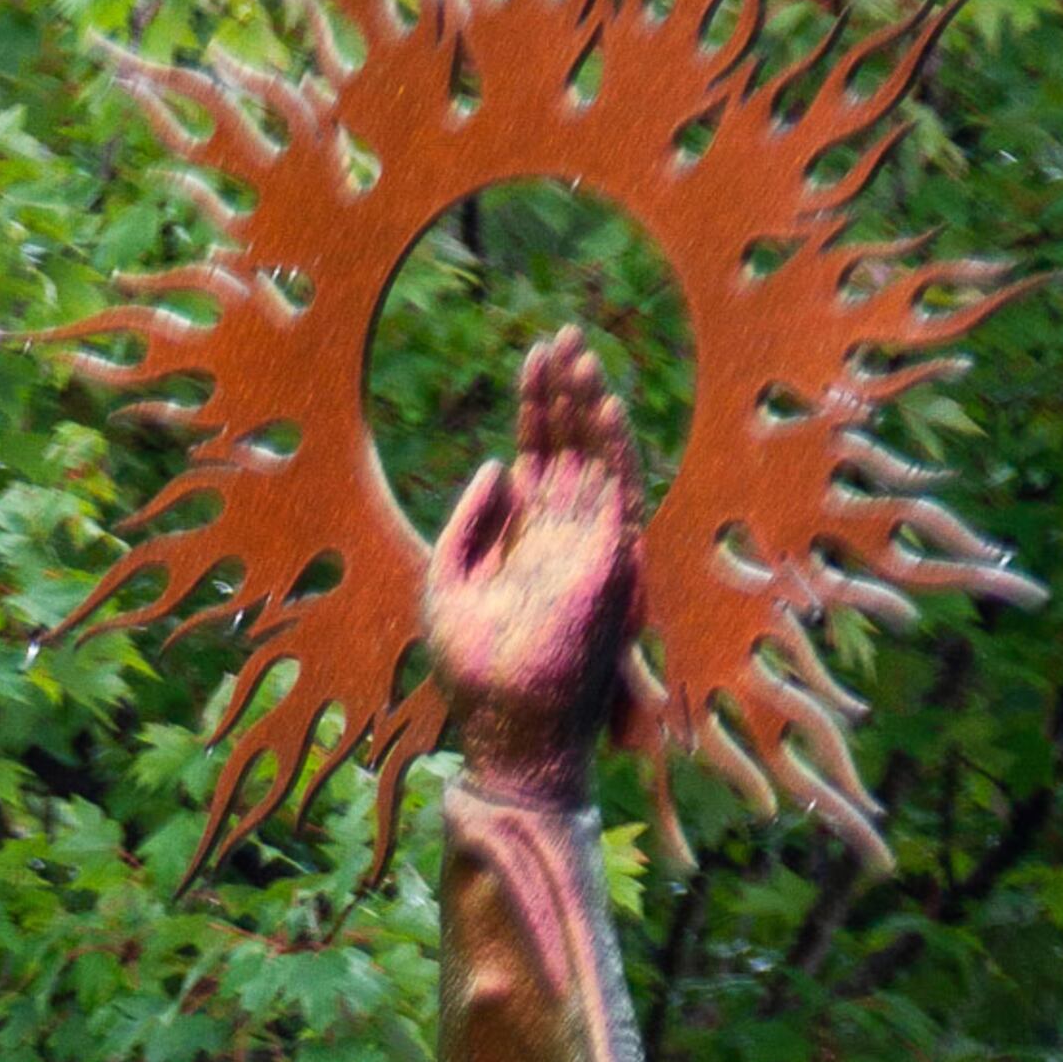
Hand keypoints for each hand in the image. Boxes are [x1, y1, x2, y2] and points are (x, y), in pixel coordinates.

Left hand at [420, 327, 658, 800]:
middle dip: (564, 391)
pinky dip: (613, 450)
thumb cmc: (474, 672)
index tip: (532, 357)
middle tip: (561, 333)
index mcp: (526, 542)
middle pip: (568, 446)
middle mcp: (562, 538)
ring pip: (595, 459)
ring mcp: (588, 548)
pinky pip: (617, 495)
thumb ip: (465, 525)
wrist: (506, 728)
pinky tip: (602, 406)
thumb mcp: (445, 585)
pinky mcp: (608, 563)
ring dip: (588, 405)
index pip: (537, 456)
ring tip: (578, 350)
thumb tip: (496, 463)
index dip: (535, 407)